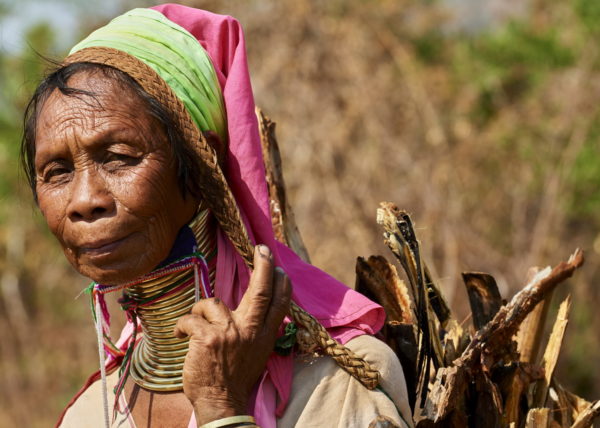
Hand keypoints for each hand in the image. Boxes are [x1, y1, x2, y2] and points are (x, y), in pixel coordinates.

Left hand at [174, 245, 291, 424]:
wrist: (222, 402)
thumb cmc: (236, 377)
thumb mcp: (258, 353)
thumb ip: (258, 330)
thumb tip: (259, 309)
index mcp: (264, 335)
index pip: (279, 303)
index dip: (280, 283)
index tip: (279, 267)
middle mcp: (250, 331)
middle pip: (260, 291)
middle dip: (263, 266)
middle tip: (262, 249)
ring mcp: (229, 333)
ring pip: (213, 303)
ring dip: (199, 309)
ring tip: (195, 320)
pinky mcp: (207, 338)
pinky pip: (191, 318)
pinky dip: (182, 324)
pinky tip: (181, 334)